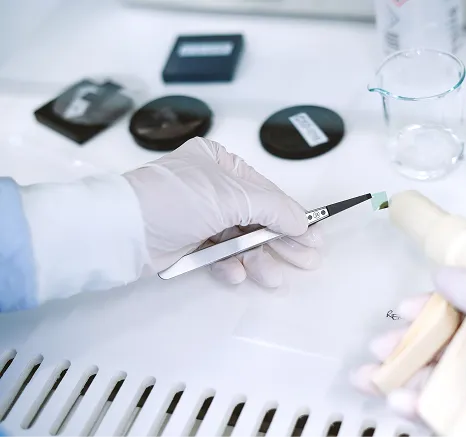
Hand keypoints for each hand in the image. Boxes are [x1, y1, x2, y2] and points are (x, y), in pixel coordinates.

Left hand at [123, 137, 320, 286]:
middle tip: (307, 262)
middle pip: (258, 217)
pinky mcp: (189, 242)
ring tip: (272, 278)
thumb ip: (274, 209)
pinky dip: (229, 265)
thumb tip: (305, 222)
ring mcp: (200, 216)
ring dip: (257, 259)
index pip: (266, 193)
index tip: (314, 237)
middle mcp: (212, 186)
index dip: (292, 216)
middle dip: (281, 241)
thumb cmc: (179, 200)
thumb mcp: (233, 196)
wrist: (123, 230)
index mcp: (221, 163)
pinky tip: (236, 275)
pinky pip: (219, 254)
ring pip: (240, 240)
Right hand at [351, 267, 465, 436]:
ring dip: (391, 373)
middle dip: (403, 341)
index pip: (460, 310)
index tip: (404, 309)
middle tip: (379, 345)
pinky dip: (407, 402)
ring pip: (424, 376)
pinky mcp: (459, 424)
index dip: (429, 306)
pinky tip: (396, 400)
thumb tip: (442, 275)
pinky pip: (426, 409)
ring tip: (364, 377)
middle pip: (436, 343)